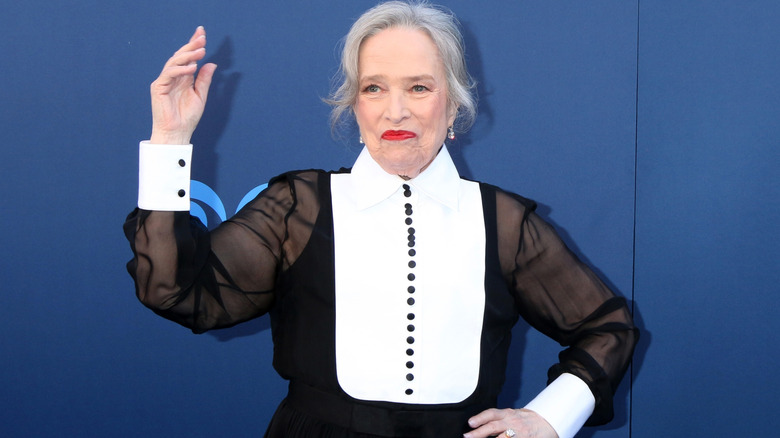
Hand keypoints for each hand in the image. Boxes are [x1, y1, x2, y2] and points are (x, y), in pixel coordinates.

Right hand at [149, 26, 216, 143]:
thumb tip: (212, 63)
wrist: (177, 132)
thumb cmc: (187, 117)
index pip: (188, 57)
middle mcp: (173, 77)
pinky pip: (168, 74)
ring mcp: (165, 81)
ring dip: (187, 55)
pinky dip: (179, 69)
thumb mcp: (201, 96)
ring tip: (201, 50)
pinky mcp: (158, 87)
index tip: (202, 33)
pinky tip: (191, 67)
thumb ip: (204, 80)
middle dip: (191, 45)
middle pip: (181, 56)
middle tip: (202, 37)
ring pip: (174, 62)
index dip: (194, 44)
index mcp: (183, 78)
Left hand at [464, 408, 557, 437]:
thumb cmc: (527, 419)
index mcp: (508, 414)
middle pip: (493, 426)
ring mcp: (519, 433)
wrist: (547, 422)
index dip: (480, 418)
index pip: (491, 414)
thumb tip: (481, 425)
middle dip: (478, 433)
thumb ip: (499, 419)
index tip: (470, 423)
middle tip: (467, 436)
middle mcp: (512, 422)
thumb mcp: (513, 415)